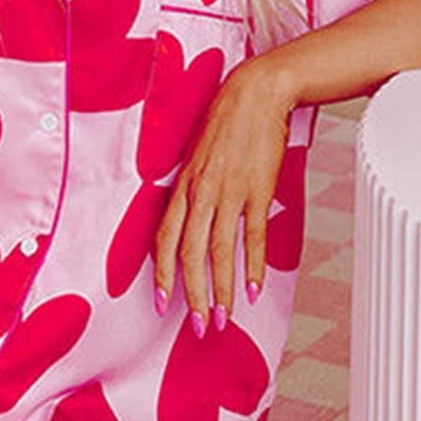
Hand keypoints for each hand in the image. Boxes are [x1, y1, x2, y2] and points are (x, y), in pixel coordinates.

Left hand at [153, 55, 294, 334]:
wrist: (256, 93)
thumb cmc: (225, 123)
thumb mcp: (196, 156)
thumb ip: (191, 190)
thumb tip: (188, 221)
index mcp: (182, 186)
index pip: (165, 240)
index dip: (162, 275)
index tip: (162, 304)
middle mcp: (201, 193)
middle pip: (191, 254)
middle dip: (192, 296)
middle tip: (197, 327)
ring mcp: (230, 192)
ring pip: (220, 252)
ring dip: (220, 290)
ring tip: (221, 319)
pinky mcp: (258, 190)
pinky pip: (252, 236)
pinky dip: (252, 265)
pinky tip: (251, 289)